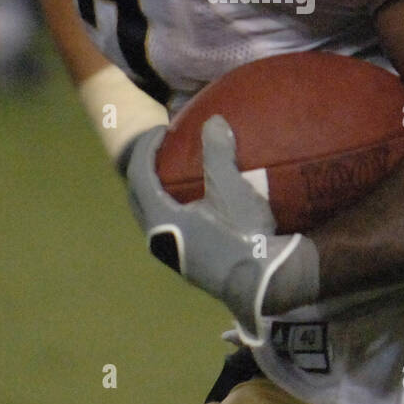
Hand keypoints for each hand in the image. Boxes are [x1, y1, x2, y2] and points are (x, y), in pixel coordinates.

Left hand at [125, 115, 318, 342]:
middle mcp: (159, 240)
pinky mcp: (189, 264)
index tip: (162, 131)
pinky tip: (197, 205)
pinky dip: (172, 209)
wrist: (265, 282)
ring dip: (157, 193)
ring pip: (152, 217)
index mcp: (161, 220)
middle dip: (144, 170)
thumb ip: (218, 152)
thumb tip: (214, 121)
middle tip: (162, 151)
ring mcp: (173, 256)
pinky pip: (169, 230)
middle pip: (138, 198)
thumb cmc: (243, 234)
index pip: (138, 175)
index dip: (145, 147)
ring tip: (176, 176)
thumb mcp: (231, 188)